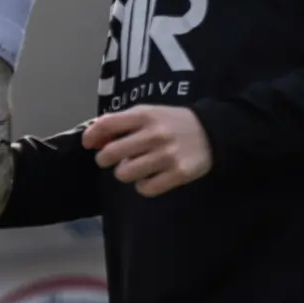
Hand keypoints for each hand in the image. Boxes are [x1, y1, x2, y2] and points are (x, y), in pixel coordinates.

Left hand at [84, 107, 211, 197]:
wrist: (213, 132)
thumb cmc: (172, 123)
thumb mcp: (148, 113)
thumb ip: (120, 123)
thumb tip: (92, 141)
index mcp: (145, 116)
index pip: (106, 124)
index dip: (91, 136)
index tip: (90, 145)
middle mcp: (155, 134)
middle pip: (110, 154)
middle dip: (105, 159)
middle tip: (116, 160)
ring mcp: (168, 155)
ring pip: (125, 174)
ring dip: (124, 173)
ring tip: (135, 168)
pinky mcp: (179, 173)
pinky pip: (146, 189)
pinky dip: (143, 186)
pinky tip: (151, 178)